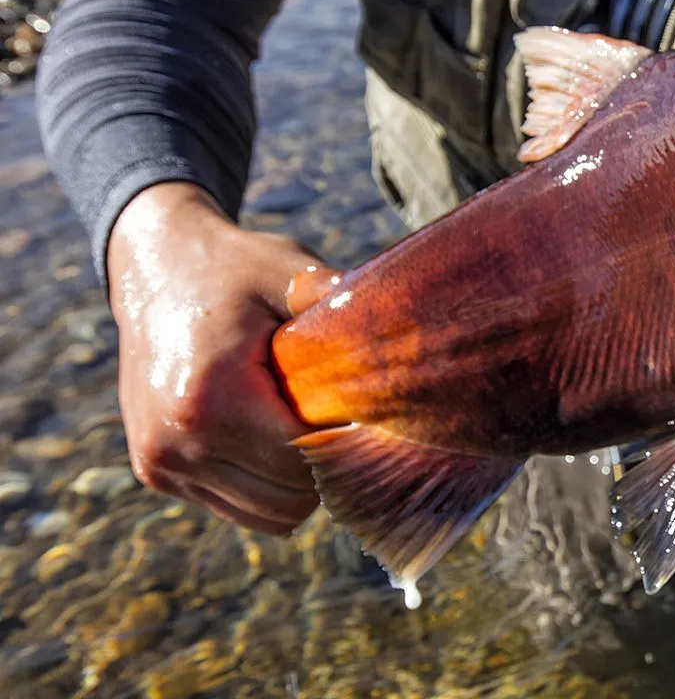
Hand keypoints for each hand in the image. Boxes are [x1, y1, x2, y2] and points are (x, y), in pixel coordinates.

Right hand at [107, 182, 341, 532]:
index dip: (350, 441)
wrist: (151, 265)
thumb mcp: (289, 274)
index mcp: (212, 396)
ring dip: (298, 482)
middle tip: (344, 418)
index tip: (372, 412)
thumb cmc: (234, 268)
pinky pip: (235, 506)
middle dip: (328, 465)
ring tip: (309, 426)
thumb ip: (341, 308)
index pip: (308, 459)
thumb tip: (416, 330)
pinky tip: (276, 438)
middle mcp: (177, 441)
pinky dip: (265, 485)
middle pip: (292, 498)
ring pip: (266, 515)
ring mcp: (160, 462)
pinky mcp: (155, 471)